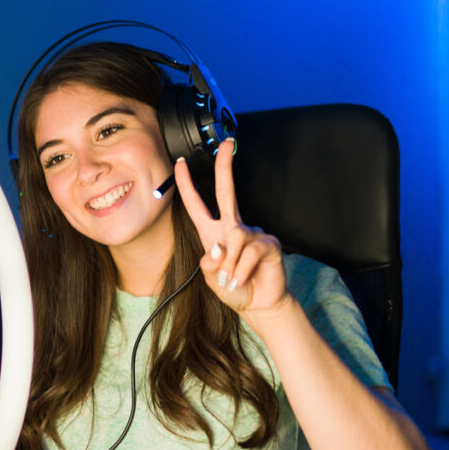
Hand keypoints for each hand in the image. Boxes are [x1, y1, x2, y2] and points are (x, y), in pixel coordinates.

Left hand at [174, 139, 290, 317]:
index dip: (187, 184)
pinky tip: (245, 278)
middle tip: (226, 144)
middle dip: (225, 167)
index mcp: (213, 234)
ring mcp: (252, 234)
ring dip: (230, 265)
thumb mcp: (213, 280)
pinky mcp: (268, 243)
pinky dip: (243, 270)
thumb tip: (217, 248)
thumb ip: (210, 266)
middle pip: (226, 192)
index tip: (181, 163)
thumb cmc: (234, 290)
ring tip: (234, 279)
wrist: (259, 305)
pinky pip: (249, 252)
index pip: (197, 205)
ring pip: (234, 238)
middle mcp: (232, 228)